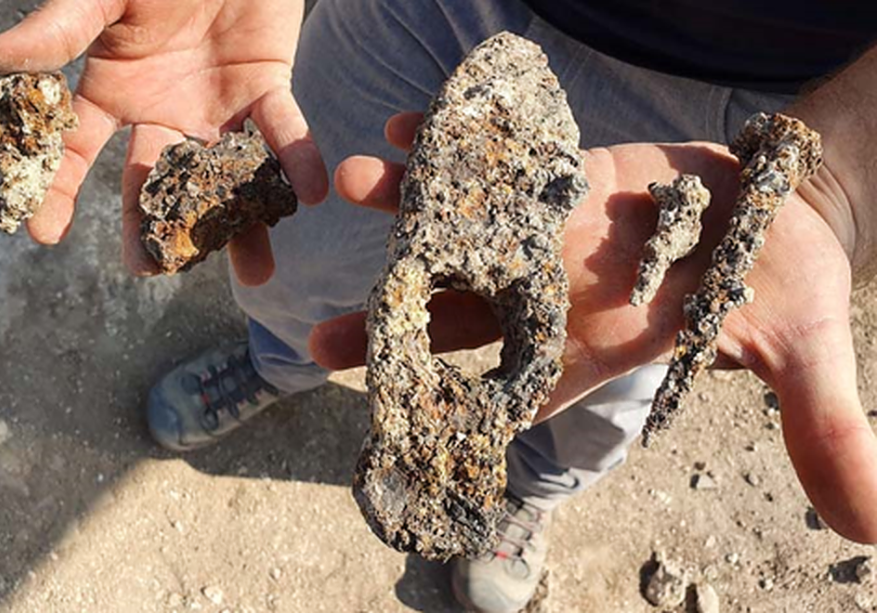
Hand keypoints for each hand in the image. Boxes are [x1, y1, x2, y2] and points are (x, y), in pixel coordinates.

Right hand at [0, 0, 326, 281]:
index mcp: (114, 92)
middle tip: (152, 272)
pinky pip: (284, 132)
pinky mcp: (268, 90)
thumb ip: (57, 28)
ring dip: (242, 225)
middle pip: (157, 183)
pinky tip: (307, 196)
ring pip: (225, 177)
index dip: (58, 191)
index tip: (43, 234)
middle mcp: (164, 113)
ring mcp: (217, 109)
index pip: (78, 152)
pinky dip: (296, 160)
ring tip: (257, 275)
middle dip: (156, 229)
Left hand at [310, 112, 876, 543]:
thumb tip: (867, 526)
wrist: (778, 207)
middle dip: (396, 327)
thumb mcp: (803, 354)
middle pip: (462, 319)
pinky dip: (457, 146)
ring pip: (466, 230)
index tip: (399, 427)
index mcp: (593, 348)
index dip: (461, 412)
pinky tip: (410, 129)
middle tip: (323, 341)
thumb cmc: (782, 285)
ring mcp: (550, 233)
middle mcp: (555, 294)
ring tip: (355, 184)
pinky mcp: (562, 174)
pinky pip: (499, 163)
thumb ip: (820, 428)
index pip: (515, 392)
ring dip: (409, 211)